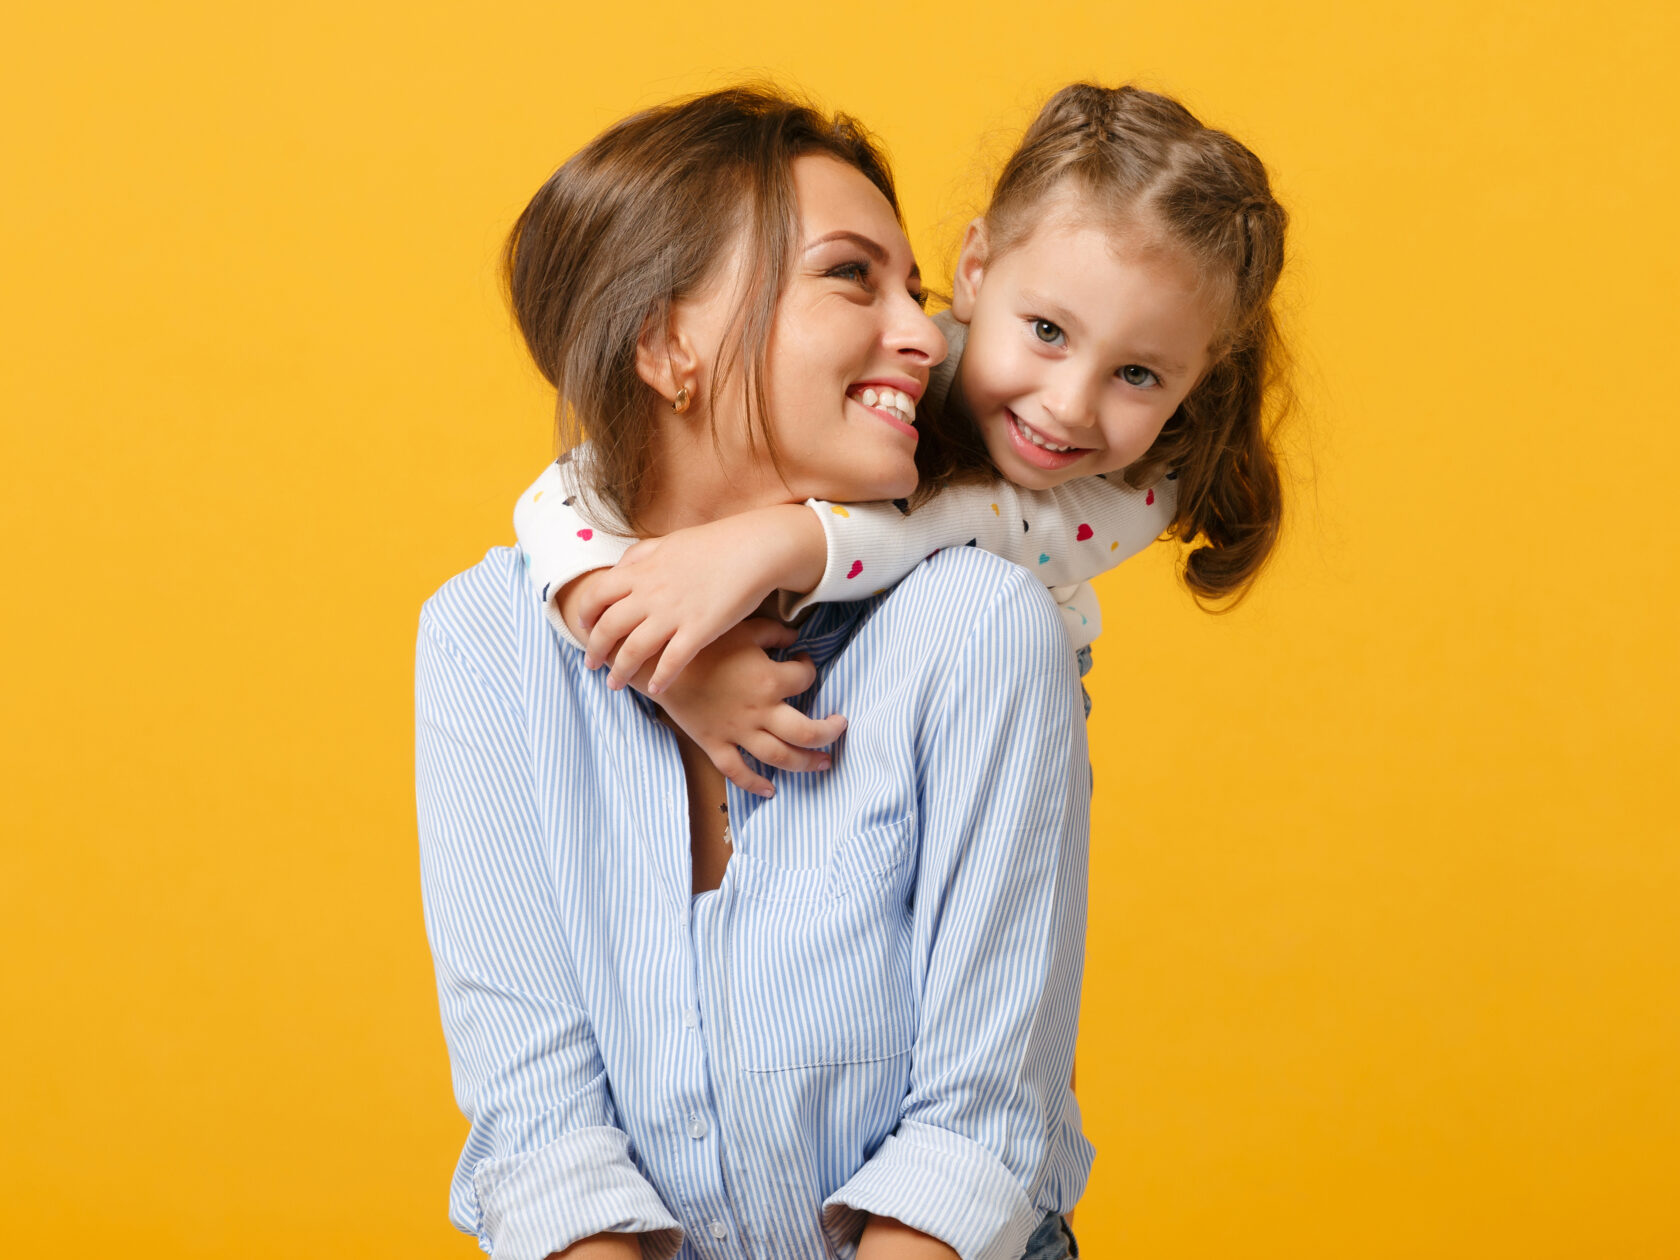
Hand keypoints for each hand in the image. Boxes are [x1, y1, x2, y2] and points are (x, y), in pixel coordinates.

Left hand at [576, 505, 826, 693]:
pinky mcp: (699, 630)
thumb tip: (620, 567)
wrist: (754, 549)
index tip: (584, 627)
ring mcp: (674, 614)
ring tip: (615, 684)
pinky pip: (672, 661)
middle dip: (595, 650)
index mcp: (642, 571)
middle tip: (592, 665)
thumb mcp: (669, 541)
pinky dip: (661, 678)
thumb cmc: (715, 544)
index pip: (597, 594)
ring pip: (633, 650)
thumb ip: (640, 554)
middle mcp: (651, 593)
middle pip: (608, 627)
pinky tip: (656, 690)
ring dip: (620, 671)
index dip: (585, 614)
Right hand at [640, 618, 845, 797]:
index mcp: (768, 679)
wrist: (656, 663)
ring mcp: (737, 731)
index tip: (803, 661)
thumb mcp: (741, 627)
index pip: (805, 678)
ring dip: (806, 763)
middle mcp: (759, 711)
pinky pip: (737, 772)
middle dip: (829, 732)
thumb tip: (794, 637)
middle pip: (806, 732)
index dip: (809, 668)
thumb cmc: (700, 642)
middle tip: (839, 727)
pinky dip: (755, 785)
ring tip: (822, 763)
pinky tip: (770, 790)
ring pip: (780, 757)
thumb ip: (773, 632)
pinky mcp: (714, 744)